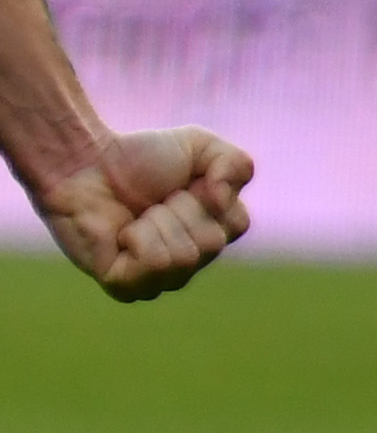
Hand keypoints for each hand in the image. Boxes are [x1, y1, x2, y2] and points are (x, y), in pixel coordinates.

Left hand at [33, 128, 249, 301]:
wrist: (84, 164)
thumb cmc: (140, 158)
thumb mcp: (202, 145)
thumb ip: (236, 163)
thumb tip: (222, 199)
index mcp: (213, 233)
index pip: (237, 224)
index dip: (209, 196)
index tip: (183, 184)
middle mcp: (191, 263)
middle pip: (211, 244)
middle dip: (180, 210)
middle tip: (154, 202)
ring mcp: (158, 281)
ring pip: (184, 258)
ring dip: (157, 224)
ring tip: (137, 217)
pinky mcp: (125, 287)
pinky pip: (154, 265)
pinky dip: (138, 239)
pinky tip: (121, 235)